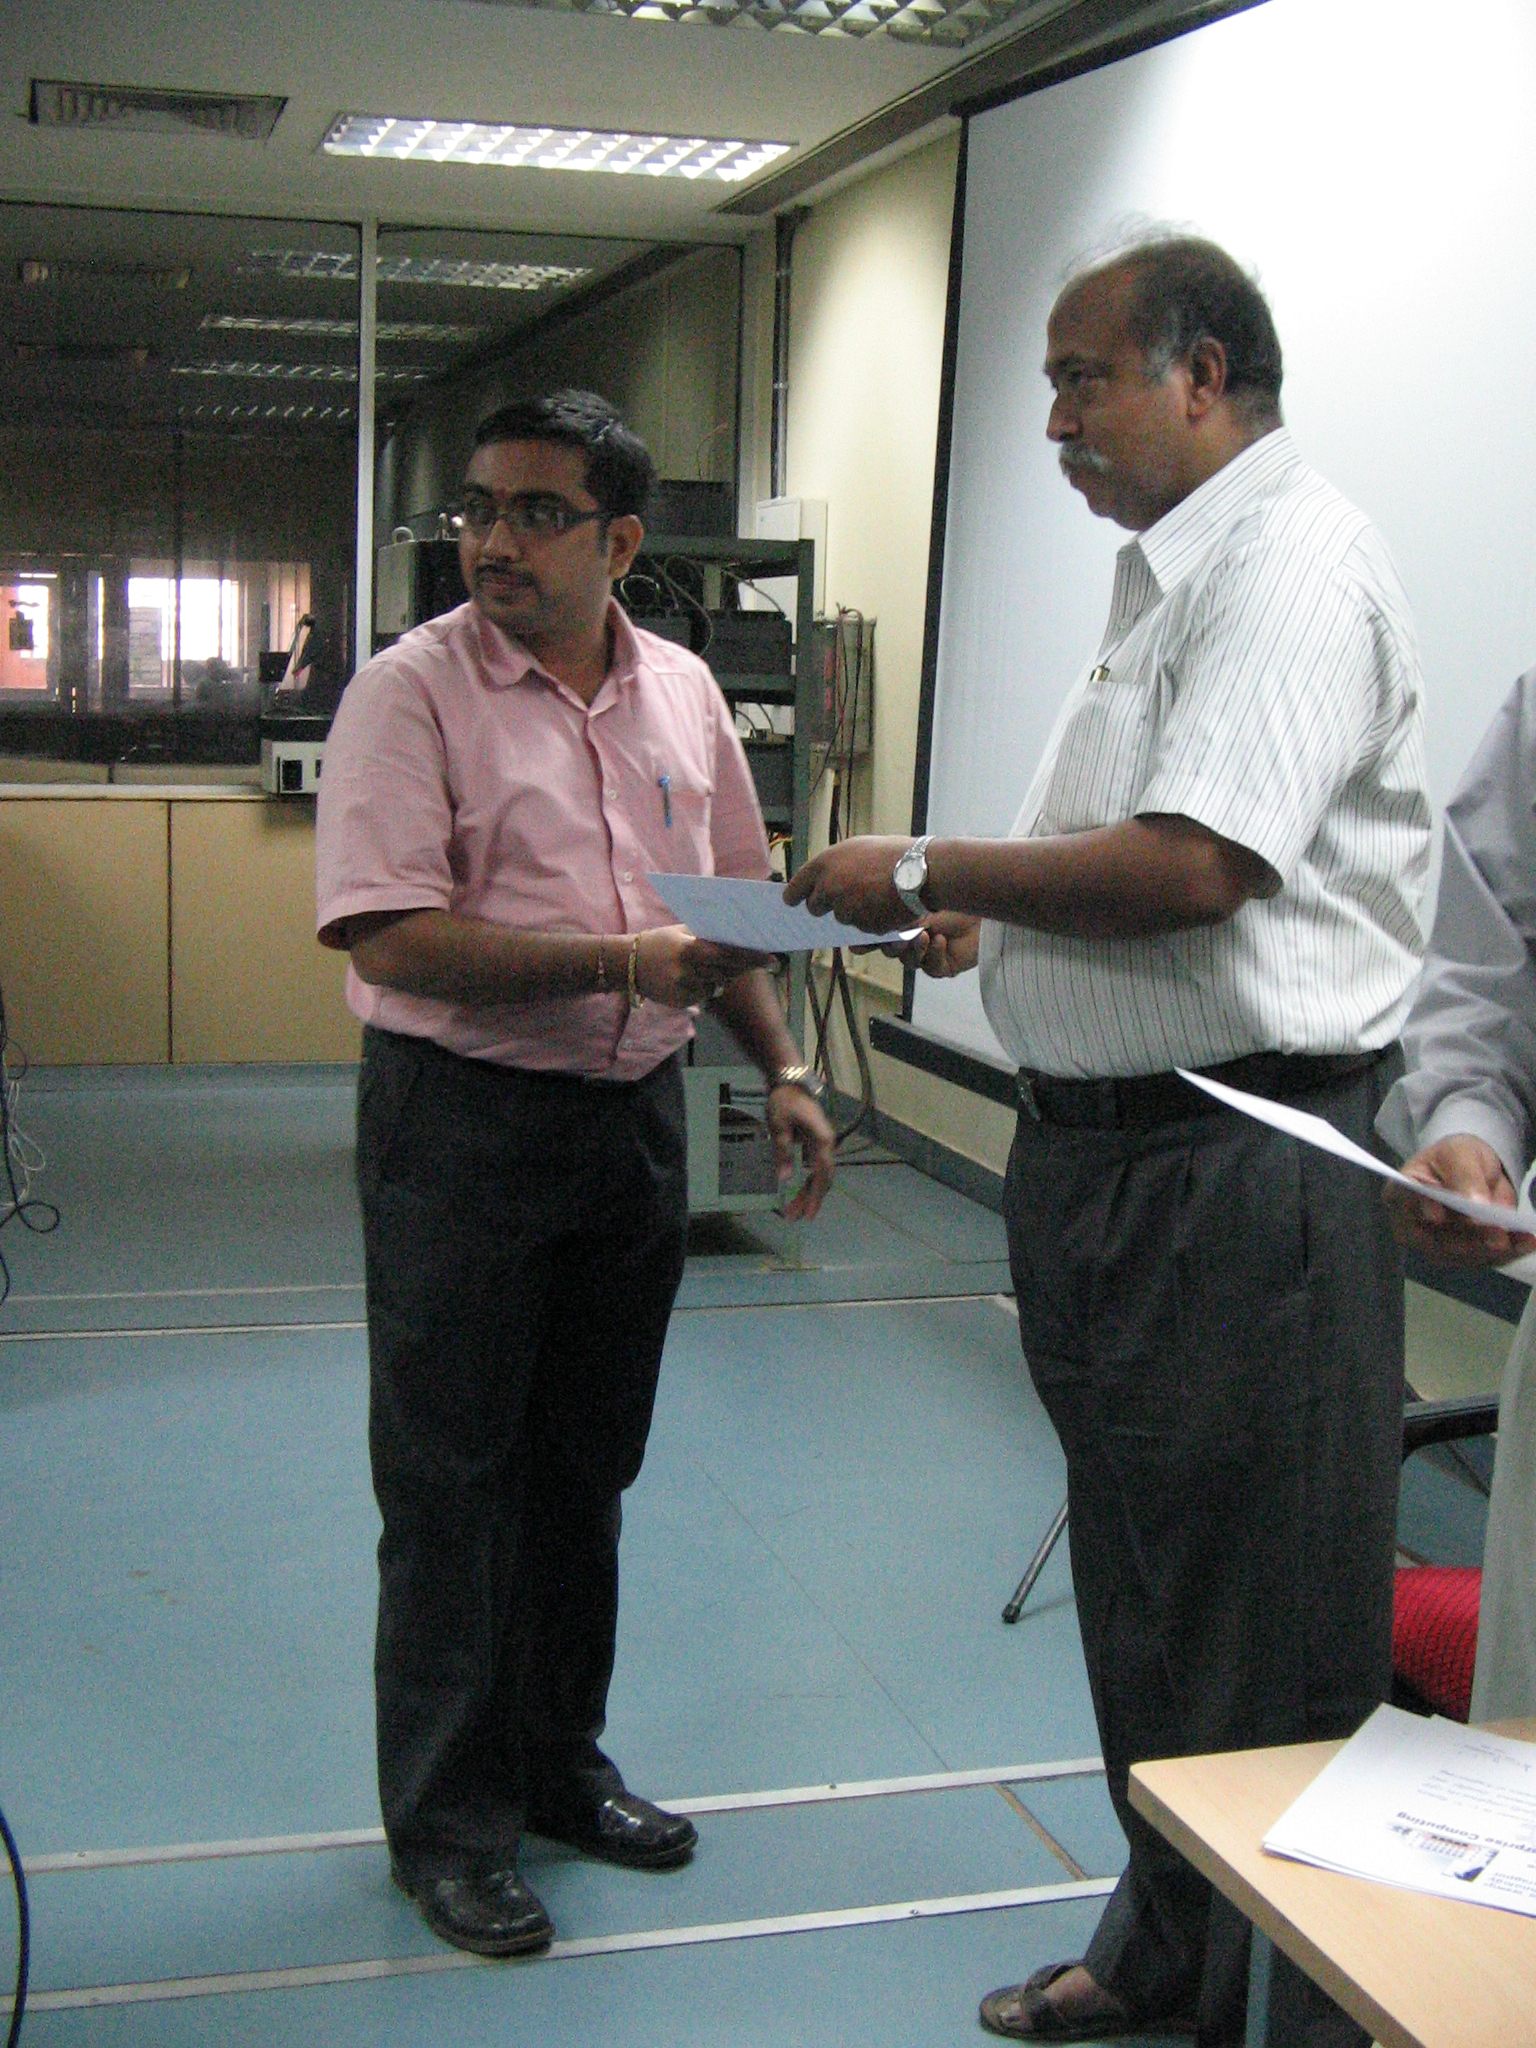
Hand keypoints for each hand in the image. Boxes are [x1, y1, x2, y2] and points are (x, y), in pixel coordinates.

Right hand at [634, 927, 772, 1008]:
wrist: (626, 964)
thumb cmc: (659, 942)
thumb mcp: (682, 932)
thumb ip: (707, 935)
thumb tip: (740, 935)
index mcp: (690, 949)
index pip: (729, 954)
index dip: (752, 957)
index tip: (773, 958)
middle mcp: (688, 971)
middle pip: (729, 971)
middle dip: (748, 966)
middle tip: (768, 962)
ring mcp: (684, 989)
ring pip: (719, 984)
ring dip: (724, 974)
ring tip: (710, 964)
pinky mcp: (681, 1002)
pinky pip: (705, 994)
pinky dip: (706, 985)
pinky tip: (692, 977)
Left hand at [765, 1083, 835, 1221]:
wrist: (789, 1080)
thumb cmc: (784, 1100)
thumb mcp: (778, 1124)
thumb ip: (782, 1151)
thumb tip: (784, 1179)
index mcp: (822, 1139)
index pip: (822, 1174)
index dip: (816, 1196)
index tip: (807, 1214)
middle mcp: (826, 1144)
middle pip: (822, 1178)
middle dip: (809, 1199)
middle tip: (793, 1217)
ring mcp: (821, 1144)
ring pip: (818, 1174)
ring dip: (807, 1192)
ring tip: (792, 1210)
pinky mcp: (814, 1143)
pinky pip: (813, 1168)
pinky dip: (806, 1181)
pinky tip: (796, 1192)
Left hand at [783, 838, 913, 933]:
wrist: (922, 871)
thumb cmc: (892, 853)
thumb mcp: (856, 848)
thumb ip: (834, 866)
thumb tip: (821, 882)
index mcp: (824, 866)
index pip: (795, 889)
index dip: (794, 896)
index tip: (793, 901)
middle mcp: (830, 889)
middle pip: (815, 908)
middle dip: (825, 905)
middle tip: (843, 896)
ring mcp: (846, 910)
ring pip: (841, 918)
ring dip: (853, 911)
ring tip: (875, 894)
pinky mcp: (862, 927)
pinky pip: (861, 928)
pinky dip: (870, 920)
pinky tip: (885, 905)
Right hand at [865, 912, 980, 978]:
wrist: (984, 903)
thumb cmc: (951, 893)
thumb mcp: (915, 901)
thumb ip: (887, 914)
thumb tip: (859, 930)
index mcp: (902, 919)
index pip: (877, 935)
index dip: (867, 942)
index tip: (858, 944)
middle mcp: (912, 937)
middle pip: (890, 951)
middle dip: (893, 944)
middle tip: (897, 936)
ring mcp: (927, 953)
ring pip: (908, 961)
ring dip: (914, 948)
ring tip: (924, 935)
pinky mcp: (942, 966)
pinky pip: (929, 967)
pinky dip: (933, 953)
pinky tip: (940, 940)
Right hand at [1385, 1133, 1535, 1266]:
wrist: (1471, 1171)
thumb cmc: (1454, 1158)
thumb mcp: (1460, 1154)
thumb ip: (1464, 1176)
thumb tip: (1475, 1204)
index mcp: (1400, 1194)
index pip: (1406, 1202)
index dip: (1420, 1208)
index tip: (1436, 1215)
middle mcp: (1412, 1227)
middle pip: (1437, 1239)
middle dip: (1470, 1239)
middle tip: (1498, 1235)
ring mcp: (1435, 1246)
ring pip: (1464, 1255)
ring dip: (1495, 1250)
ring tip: (1524, 1238)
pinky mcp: (1461, 1256)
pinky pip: (1484, 1259)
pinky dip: (1509, 1253)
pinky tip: (1528, 1242)